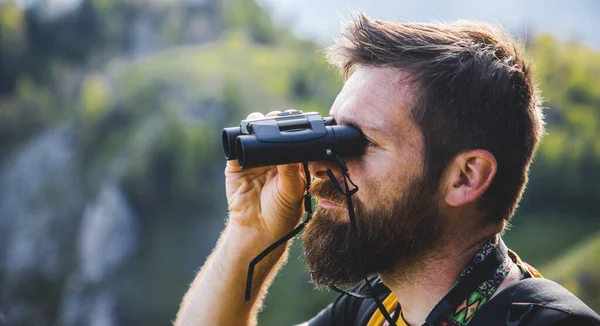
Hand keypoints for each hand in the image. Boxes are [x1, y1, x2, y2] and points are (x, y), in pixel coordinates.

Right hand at [225, 111, 306, 239]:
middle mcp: (272, 156)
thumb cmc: (282, 212)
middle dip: (273, 120)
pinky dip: (238, 137)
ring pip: (253, 132)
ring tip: (260, 121)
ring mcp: (254, 158)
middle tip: (275, 117)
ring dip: (256, 123)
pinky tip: (243, 134)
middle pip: (272, 130)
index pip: (291, 136)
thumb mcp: (292, 190)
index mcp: (291, 160)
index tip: (295, 118)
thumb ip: (291, 169)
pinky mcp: (236, 163)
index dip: (292, 126)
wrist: (258, 229)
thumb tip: (292, 146)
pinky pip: (236, 145)